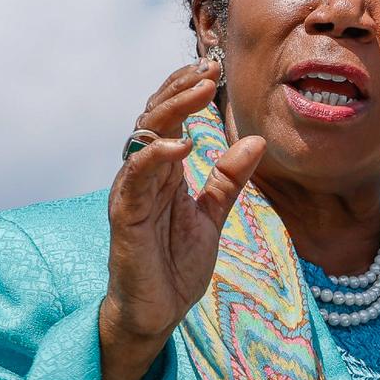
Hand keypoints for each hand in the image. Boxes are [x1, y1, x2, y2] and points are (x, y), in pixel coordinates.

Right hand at [101, 58, 264, 347]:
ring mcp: (131, 193)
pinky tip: (180, 145)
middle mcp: (144, 174)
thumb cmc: (175, 263)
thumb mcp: (213, 214)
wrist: (156, 312)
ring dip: (171, 110)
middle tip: (209, 67)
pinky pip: (134, 179)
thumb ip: (228, 179)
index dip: (187, 90)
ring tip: (199, 91)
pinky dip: (154, 158)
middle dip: (180, 89)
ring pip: (143, 137)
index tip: (214, 67)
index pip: (170, 117)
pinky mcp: (123, 217)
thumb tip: (256, 142)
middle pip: (155, 116)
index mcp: (164, 170)